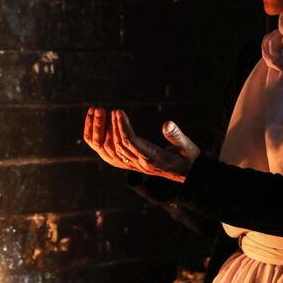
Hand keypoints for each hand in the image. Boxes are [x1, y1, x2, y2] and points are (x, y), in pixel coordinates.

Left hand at [83, 107, 199, 182]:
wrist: (183, 173)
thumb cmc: (186, 157)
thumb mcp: (187, 147)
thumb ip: (177, 136)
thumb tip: (167, 124)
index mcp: (152, 159)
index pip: (131, 143)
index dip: (123, 127)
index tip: (118, 111)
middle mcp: (138, 163)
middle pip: (117, 146)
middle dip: (109, 126)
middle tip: (104, 109)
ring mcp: (131, 164)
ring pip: (108, 150)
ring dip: (100, 131)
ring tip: (97, 111)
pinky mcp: (126, 162)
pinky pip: (106, 152)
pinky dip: (98, 138)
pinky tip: (95, 122)